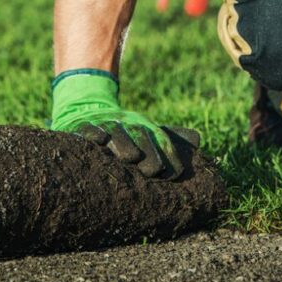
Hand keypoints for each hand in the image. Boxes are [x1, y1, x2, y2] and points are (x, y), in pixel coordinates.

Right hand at [50, 70, 199, 178]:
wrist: (87, 107)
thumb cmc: (123, 128)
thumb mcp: (146, 129)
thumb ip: (171, 136)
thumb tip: (198, 138)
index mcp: (144, 126)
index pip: (160, 142)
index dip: (168, 157)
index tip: (173, 174)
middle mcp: (127, 123)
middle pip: (140, 137)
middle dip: (147, 154)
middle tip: (152, 171)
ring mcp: (105, 123)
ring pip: (116, 133)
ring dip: (124, 145)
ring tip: (130, 158)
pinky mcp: (82, 125)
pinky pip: (88, 128)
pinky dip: (94, 134)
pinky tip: (100, 140)